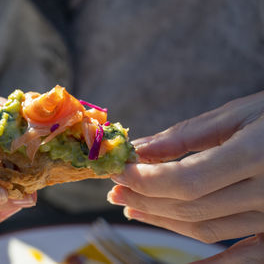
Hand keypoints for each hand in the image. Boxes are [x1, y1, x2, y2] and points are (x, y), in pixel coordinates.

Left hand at [107, 91, 263, 260]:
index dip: (144, 180)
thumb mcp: (240, 114)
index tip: (116, 171)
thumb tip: (141, 149)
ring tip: (131, 207)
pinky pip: (247, 258)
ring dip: (162, 220)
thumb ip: (188, 135)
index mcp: (256, 155)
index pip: (185, 181)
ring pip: (206, 230)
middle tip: (115, 188)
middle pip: (189, 207)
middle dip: (144, 198)